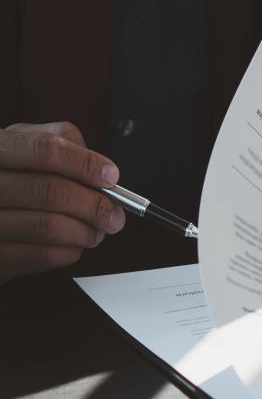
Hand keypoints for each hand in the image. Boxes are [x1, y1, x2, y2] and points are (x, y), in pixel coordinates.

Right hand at [0, 121, 124, 283]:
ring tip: (97, 230)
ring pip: (48, 227)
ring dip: (85, 232)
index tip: (110, 176)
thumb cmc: (6, 176)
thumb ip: (61, 143)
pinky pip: (40, 255)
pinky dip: (69, 251)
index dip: (85, 164)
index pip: (45, 151)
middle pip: (51, 192)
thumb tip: (99, 168)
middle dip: (94, 205)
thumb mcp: (24, 145)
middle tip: (113, 214)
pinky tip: (74, 244)